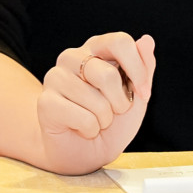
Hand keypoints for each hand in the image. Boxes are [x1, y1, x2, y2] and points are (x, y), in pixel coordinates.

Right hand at [35, 32, 156, 174]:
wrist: (84, 152)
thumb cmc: (111, 122)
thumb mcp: (137, 96)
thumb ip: (144, 69)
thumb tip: (147, 40)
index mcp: (96, 48)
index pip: (119, 42)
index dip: (137, 69)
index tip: (143, 93)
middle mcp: (72, 57)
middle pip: (108, 75)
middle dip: (120, 103)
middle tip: (113, 111)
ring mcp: (55, 77)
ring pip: (96, 101)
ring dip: (104, 120)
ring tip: (94, 120)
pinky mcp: (46, 101)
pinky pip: (83, 118)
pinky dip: (90, 130)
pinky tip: (80, 128)